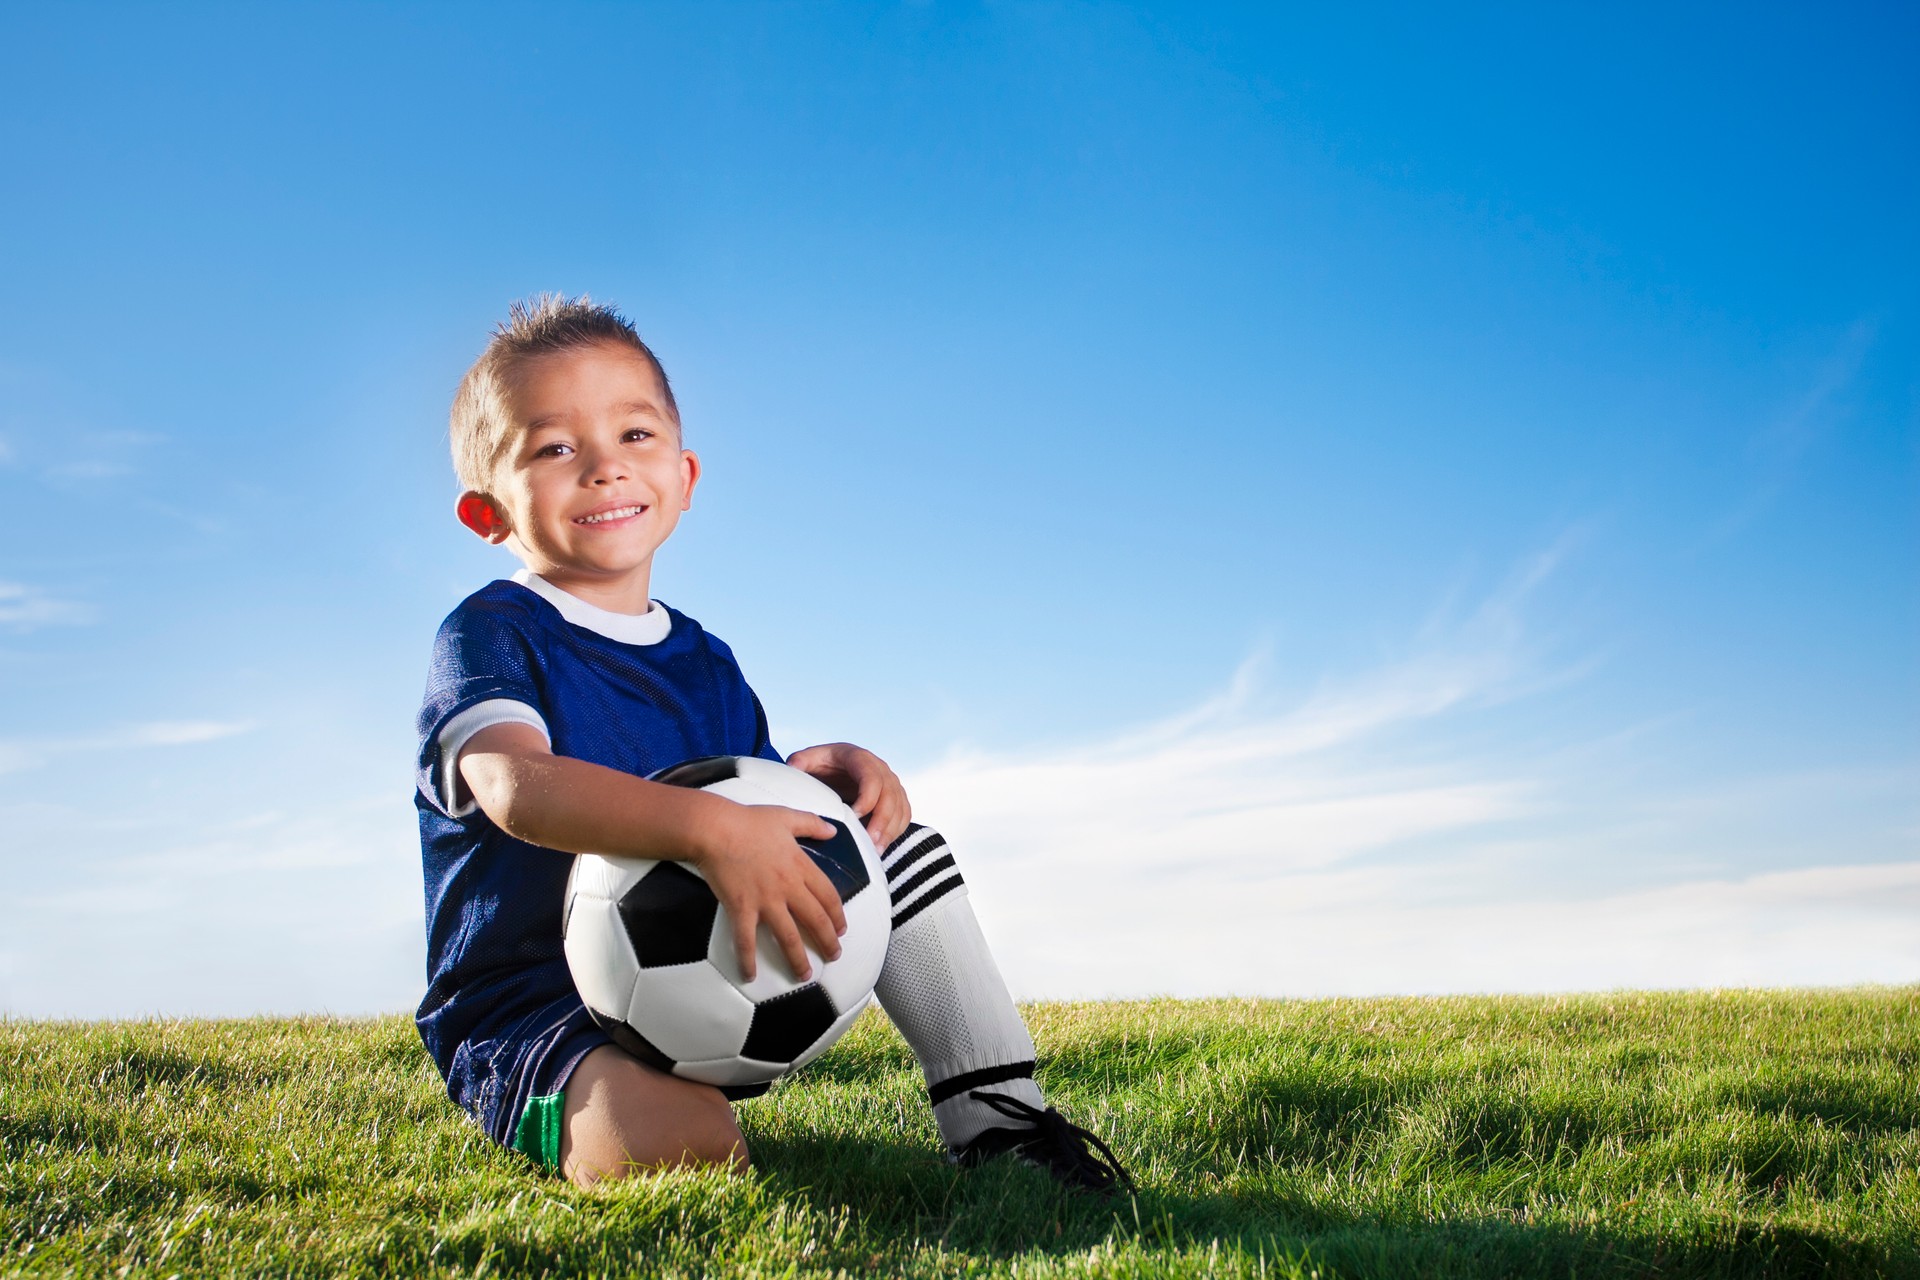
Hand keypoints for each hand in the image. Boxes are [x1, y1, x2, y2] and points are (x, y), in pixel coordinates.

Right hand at [694, 801, 847, 980]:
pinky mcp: (741, 908)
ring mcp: (765, 900)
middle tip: (833, 956)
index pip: (828, 896)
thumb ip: (812, 824)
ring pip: (788, 937)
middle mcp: (788, 887)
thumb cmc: (749, 821)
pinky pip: (746, 940)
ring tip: (805, 975)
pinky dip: (748, 960)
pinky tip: (750, 975)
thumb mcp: (787, 816)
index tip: (841, 929)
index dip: (837, 916)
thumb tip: (833, 830)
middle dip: (827, 942)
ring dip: (798, 959)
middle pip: (815, 920)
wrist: (716, 828)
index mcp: (801, 866)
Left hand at [785, 742, 911, 851]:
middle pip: (891, 796)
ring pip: (900, 808)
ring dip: (890, 831)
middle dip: (882, 822)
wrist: (836, 768)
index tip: (854, 817)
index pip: (872, 778)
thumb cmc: (823, 766)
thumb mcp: (809, 759)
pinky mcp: (896, 799)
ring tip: (875, 852)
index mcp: (860, 759)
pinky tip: (880, 848)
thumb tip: (794, 766)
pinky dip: (895, 832)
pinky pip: (903, 816)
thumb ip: (801, 761)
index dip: (867, 799)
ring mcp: (892, 784)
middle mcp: (881, 769)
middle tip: (870, 843)